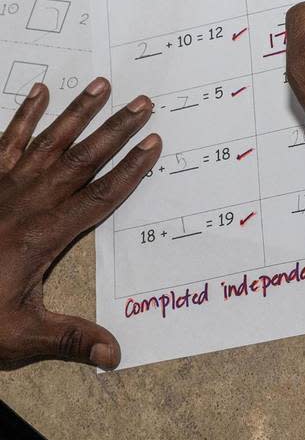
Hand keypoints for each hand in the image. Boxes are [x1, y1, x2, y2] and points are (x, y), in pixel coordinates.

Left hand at [0, 78, 159, 369]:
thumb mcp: (18, 336)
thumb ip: (68, 339)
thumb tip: (115, 353)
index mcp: (42, 237)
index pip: (98, 197)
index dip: (129, 170)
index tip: (154, 144)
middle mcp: (25, 204)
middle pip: (80, 159)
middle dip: (115, 130)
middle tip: (143, 103)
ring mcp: (1, 189)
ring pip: (47, 143)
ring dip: (77, 113)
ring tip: (101, 85)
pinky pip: (6, 142)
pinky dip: (24, 117)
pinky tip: (39, 93)